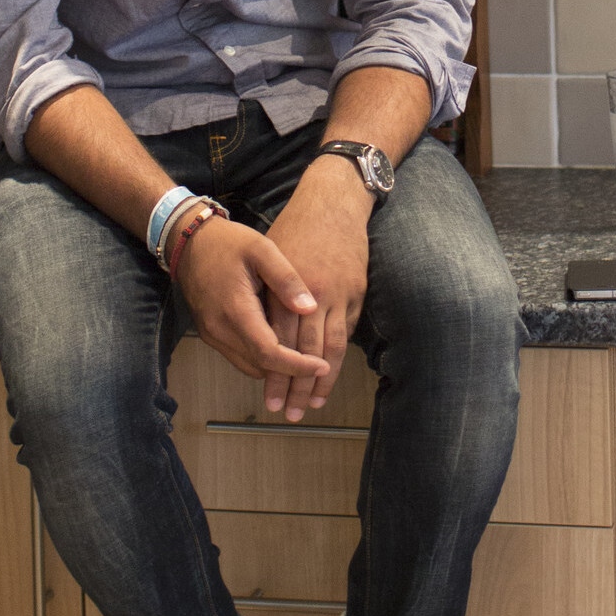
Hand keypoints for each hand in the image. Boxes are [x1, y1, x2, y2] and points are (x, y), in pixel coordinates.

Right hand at [176, 216, 330, 386]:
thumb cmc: (227, 242)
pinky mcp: (210, 334)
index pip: (269, 353)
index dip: (297, 366)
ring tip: (303, 356)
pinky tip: (279, 342)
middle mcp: (220, 329)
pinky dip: (261, 357)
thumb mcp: (262, 250)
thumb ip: (286, 279)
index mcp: (235, 310)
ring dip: (275, 365)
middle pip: (260, 365)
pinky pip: (239, 356)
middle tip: (319, 365)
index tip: (322, 367)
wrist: (189, 243)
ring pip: (250, 365)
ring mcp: (212, 334)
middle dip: (291, 371)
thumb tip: (310, 308)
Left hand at [263, 158, 372, 420]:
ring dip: (323, 379)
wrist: (332, 202)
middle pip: (305, 352)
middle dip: (297, 386)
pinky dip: (338, 353)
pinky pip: (347, 329)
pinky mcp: (357, 290)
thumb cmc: (294, 228)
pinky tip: (331, 371)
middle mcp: (312, 296)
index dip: (276, 374)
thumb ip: (266, 298)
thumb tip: (259, 334)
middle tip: (289, 414)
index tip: (270, 399)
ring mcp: (339, 294)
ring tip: (314, 403)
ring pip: (332, 346)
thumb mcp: (268, 259)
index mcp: (285, 290)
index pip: (280, 343)